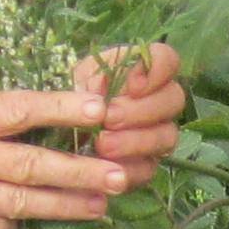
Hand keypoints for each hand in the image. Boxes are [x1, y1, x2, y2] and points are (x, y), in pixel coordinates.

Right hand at [0, 68, 135, 228]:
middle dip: (79, 170)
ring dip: (67, 205)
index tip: (100, 108)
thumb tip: (25, 98)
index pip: (18, 108)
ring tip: (102, 204)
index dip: (62, 108)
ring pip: (23, 201)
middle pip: (30, 163)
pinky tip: (45, 219)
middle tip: (119, 174)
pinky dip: (21, 221)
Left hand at [82, 40, 186, 169]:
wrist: (54, 135)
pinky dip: (129, 168)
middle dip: (141, 110)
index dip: (158, 71)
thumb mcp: (78, 78)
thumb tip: (119, 90)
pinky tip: (107, 169)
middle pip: (174, 99)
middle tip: (109, 119)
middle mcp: (157, 100)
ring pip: (167, 136)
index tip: (133, 86)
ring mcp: (156, 134)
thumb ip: (101, 76)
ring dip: (135, 141)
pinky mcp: (145, 165)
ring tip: (103, 145)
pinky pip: (149, 168)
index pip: (167, 60)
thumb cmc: (69, 98)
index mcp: (140, 70)